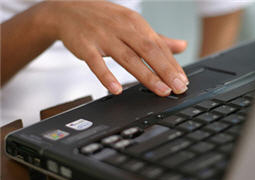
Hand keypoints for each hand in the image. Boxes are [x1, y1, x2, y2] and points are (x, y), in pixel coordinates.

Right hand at [44, 1, 188, 95]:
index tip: (183, 80)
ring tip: (161, 90)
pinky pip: (96, 63)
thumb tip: (182, 46)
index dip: (172, 64)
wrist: (67, 10)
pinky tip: (116, 89)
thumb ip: (157, 38)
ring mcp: (103, 36)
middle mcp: (122, 28)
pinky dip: (106, 76)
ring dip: (146, 75)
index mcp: (135, 23)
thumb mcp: (132, 24)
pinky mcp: (86, 46)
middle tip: (178, 88)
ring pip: (128, 57)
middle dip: (165, 70)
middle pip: (148, 50)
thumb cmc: (103, 19)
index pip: (158, 45)